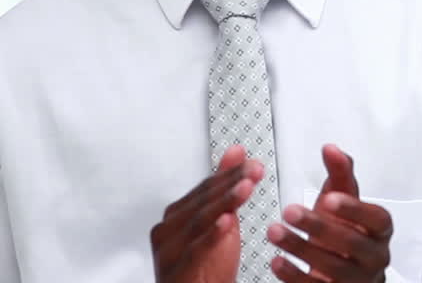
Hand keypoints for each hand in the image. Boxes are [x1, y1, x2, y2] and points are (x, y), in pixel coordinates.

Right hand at [152, 145, 263, 282]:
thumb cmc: (208, 265)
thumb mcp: (222, 220)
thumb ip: (225, 186)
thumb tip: (236, 151)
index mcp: (177, 215)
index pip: (206, 188)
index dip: (231, 174)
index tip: (253, 164)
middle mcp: (168, 230)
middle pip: (202, 200)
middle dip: (231, 183)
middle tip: (253, 170)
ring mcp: (168, 250)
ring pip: (199, 220)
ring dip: (225, 201)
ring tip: (245, 187)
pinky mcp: (176, 270)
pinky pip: (195, 249)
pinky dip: (212, 234)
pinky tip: (227, 222)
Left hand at [268, 144, 392, 281]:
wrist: (345, 272)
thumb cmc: (345, 232)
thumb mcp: (344, 201)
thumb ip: (341, 174)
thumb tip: (330, 148)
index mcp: (380, 230)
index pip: (375, 218)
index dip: (353, 209)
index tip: (329, 198)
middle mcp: (374, 256)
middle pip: (351, 243)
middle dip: (318, 226)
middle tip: (290, 211)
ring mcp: (358, 280)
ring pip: (332, 267)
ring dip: (300, 248)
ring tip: (275, 231)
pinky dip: (294, 275)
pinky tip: (277, 261)